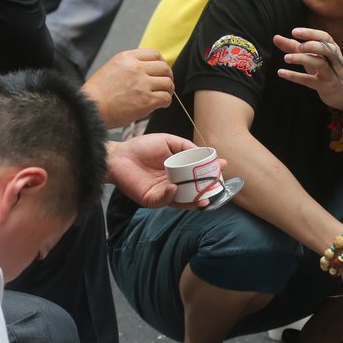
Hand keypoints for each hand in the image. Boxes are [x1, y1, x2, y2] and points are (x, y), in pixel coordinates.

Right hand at [81, 49, 173, 128]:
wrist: (89, 108)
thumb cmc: (97, 93)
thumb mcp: (111, 68)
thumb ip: (128, 66)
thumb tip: (145, 70)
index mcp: (127, 58)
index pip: (154, 53)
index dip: (161, 63)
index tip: (160, 71)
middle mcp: (136, 68)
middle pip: (164, 67)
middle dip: (168, 76)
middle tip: (164, 84)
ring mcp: (142, 84)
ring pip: (168, 82)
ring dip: (168, 90)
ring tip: (163, 95)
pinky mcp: (146, 100)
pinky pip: (166, 98)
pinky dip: (166, 101)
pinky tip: (160, 104)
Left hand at [106, 133, 226, 209]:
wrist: (119, 154)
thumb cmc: (142, 147)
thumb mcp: (168, 141)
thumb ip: (185, 146)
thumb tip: (202, 153)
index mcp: (179, 171)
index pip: (198, 174)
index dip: (210, 171)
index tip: (222, 164)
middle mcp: (173, 184)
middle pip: (194, 190)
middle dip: (207, 190)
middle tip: (217, 185)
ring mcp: (163, 193)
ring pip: (182, 201)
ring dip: (193, 200)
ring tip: (203, 198)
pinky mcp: (150, 199)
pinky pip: (163, 200)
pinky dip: (170, 195)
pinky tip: (174, 187)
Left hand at [273, 27, 342, 109]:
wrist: (341, 93)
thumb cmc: (325, 69)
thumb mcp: (312, 57)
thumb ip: (293, 47)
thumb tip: (275, 37)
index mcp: (332, 49)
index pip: (324, 37)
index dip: (310, 33)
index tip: (294, 32)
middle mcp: (334, 59)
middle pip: (326, 48)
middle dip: (311, 45)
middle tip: (297, 46)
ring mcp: (330, 73)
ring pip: (320, 64)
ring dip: (302, 59)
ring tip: (286, 58)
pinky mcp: (324, 86)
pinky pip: (309, 80)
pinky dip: (295, 76)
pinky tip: (281, 72)